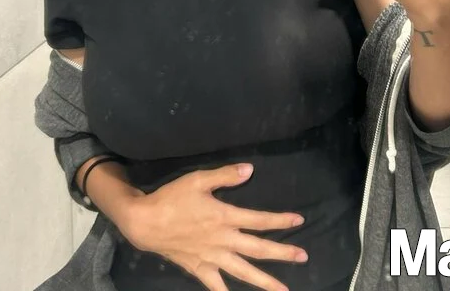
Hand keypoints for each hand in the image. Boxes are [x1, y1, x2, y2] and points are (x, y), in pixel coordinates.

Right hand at [119, 163, 306, 290]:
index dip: (280, 220)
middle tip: (304, 256)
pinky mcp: (200, 269)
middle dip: (282, 252)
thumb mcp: (199, 179)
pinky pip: (217, 287)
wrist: (146, 223)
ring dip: (265, 282)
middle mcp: (223, 240)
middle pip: (258, 248)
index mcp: (225, 217)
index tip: (299, 220)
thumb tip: (250, 170)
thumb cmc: (173, 197)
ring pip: (244, 272)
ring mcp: (213, 258)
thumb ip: (225, 175)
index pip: (259, 219)